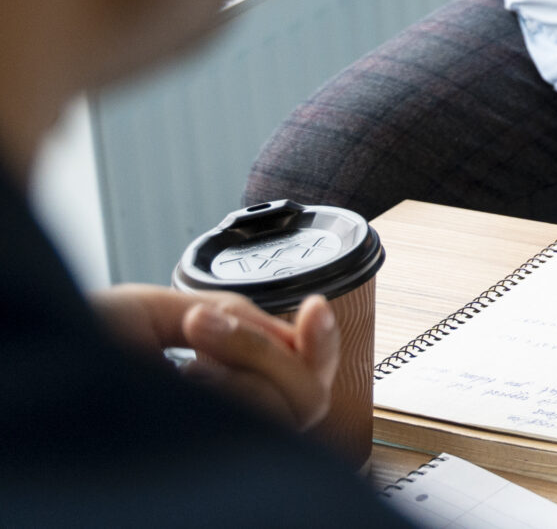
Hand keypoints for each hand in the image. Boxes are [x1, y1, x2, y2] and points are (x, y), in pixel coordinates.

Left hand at [93, 285, 338, 431]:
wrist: (35, 354)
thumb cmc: (69, 344)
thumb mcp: (156, 313)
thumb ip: (230, 315)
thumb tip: (292, 327)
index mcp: (218, 389)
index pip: (302, 379)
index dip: (322, 346)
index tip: (317, 308)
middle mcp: (227, 423)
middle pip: (309, 395)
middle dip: (273, 347)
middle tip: (210, 322)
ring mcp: (220, 441)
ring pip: (292, 406)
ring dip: (251, 356)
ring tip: (191, 335)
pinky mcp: (211, 448)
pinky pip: (264, 419)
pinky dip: (237, 382)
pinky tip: (189, 369)